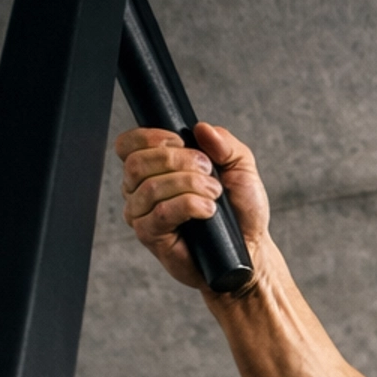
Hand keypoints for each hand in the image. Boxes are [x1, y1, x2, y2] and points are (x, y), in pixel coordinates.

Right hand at [116, 120, 269, 291]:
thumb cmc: (240, 210)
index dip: (149, 137)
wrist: (249, 248)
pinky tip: (208, 210)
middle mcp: (139, 189)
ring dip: (188, 184)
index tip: (181, 141)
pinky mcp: (150, 237)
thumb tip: (202, 128)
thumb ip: (224, 143)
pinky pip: (160, 213)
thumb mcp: (240, 166)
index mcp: (152, 167)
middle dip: (178, 160)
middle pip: (137, 163)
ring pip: (150, 187)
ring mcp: (142, 214)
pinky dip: (188, 205)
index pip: (127, 145)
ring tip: (214, 193)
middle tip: (209, 171)